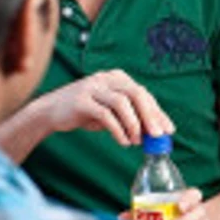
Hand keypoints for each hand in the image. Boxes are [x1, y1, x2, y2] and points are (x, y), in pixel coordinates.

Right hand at [40, 70, 171, 146]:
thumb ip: (131, 117)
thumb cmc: (87, 111)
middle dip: (150, 116)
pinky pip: (105, 115)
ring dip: (134, 124)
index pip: (144, 94)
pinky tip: (124, 142)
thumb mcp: (111, 112)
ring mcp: (93, 87)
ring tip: (137, 141)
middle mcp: (107, 78)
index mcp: (118, 78)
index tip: (168, 130)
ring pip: (122, 102)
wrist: (51, 111)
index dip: (158, 112)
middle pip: (136, 94)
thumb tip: (156, 132)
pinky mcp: (81, 100)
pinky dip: (118, 130)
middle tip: (158, 135)